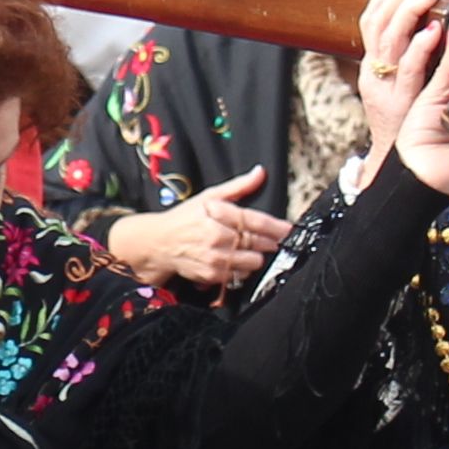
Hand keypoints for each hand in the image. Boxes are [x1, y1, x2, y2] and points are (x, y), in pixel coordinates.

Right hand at [103, 173, 286, 291]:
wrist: (159, 243)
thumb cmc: (184, 218)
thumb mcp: (209, 196)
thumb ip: (238, 187)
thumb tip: (260, 172)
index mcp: (217, 214)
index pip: (254, 221)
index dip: (276, 226)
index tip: (289, 229)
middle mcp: (216, 237)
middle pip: (257, 242)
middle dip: (269, 242)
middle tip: (275, 240)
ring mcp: (214, 258)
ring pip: (253, 261)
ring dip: (256, 256)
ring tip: (249, 249)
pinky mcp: (212, 276)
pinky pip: (240, 275)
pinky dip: (242, 269)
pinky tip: (234, 260)